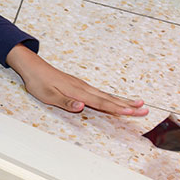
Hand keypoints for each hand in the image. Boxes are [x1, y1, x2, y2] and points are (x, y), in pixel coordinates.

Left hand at [7, 45, 148, 115]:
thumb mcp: (48, 95)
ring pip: (107, 95)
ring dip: (124, 101)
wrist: (33, 67)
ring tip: (139, 104)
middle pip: (110, 99)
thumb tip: (82, 106)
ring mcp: (83, 86)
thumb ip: (66, 102)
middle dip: (128, 106)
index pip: (102, 103)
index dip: (118, 109)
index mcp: (78, 92)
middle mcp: (84, 88)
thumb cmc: (39, 83)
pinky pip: (101, 93)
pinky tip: (117, 100)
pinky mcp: (80, 86)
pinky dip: (113, 98)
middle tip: (146, 111)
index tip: (133, 112)